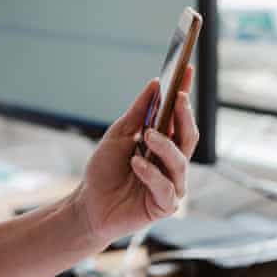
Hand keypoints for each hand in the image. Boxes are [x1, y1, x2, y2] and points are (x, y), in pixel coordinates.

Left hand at [74, 66, 198, 245]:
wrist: (88, 205)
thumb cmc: (103, 171)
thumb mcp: (117, 136)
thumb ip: (137, 113)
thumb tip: (154, 85)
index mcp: (163, 144)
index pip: (179, 117)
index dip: (185, 93)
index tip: (186, 70)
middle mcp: (171, 163)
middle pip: (189, 137)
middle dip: (184, 116)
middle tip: (177, 98)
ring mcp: (171, 184)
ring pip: (180, 161)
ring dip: (165, 145)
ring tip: (148, 134)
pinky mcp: (164, 205)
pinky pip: (165, 187)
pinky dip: (150, 173)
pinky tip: (136, 163)